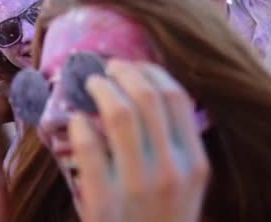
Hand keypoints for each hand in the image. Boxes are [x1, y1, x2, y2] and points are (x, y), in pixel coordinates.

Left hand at [68, 61, 208, 221]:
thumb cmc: (161, 220)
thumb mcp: (184, 185)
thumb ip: (174, 145)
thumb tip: (146, 94)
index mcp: (195, 163)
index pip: (176, 97)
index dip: (150, 71)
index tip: (133, 65)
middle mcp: (172, 170)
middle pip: (148, 97)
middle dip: (124, 72)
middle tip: (107, 67)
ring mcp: (138, 186)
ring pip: (119, 114)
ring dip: (100, 89)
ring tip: (89, 84)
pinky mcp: (104, 203)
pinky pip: (89, 148)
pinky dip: (79, 125)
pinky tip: (76, 120)